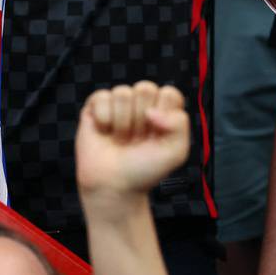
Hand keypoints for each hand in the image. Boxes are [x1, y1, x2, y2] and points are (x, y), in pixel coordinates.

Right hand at [75, 81, 190, 197]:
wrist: (113, 186)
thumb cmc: (144, 170)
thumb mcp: (176, 152)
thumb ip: (179, 123)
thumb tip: (151, 110)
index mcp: (163, 111)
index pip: (169, 93)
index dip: (164, 114)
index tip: (158, 135)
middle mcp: (141, 104)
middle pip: (145, 88)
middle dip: (141, 119)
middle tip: (137, 139)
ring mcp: (118, 104)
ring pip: (123, 92)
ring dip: (122, 122)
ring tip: (121, 139)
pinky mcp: (96, 106)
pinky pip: (102, 96)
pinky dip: (104, 119)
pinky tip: (105, 133)